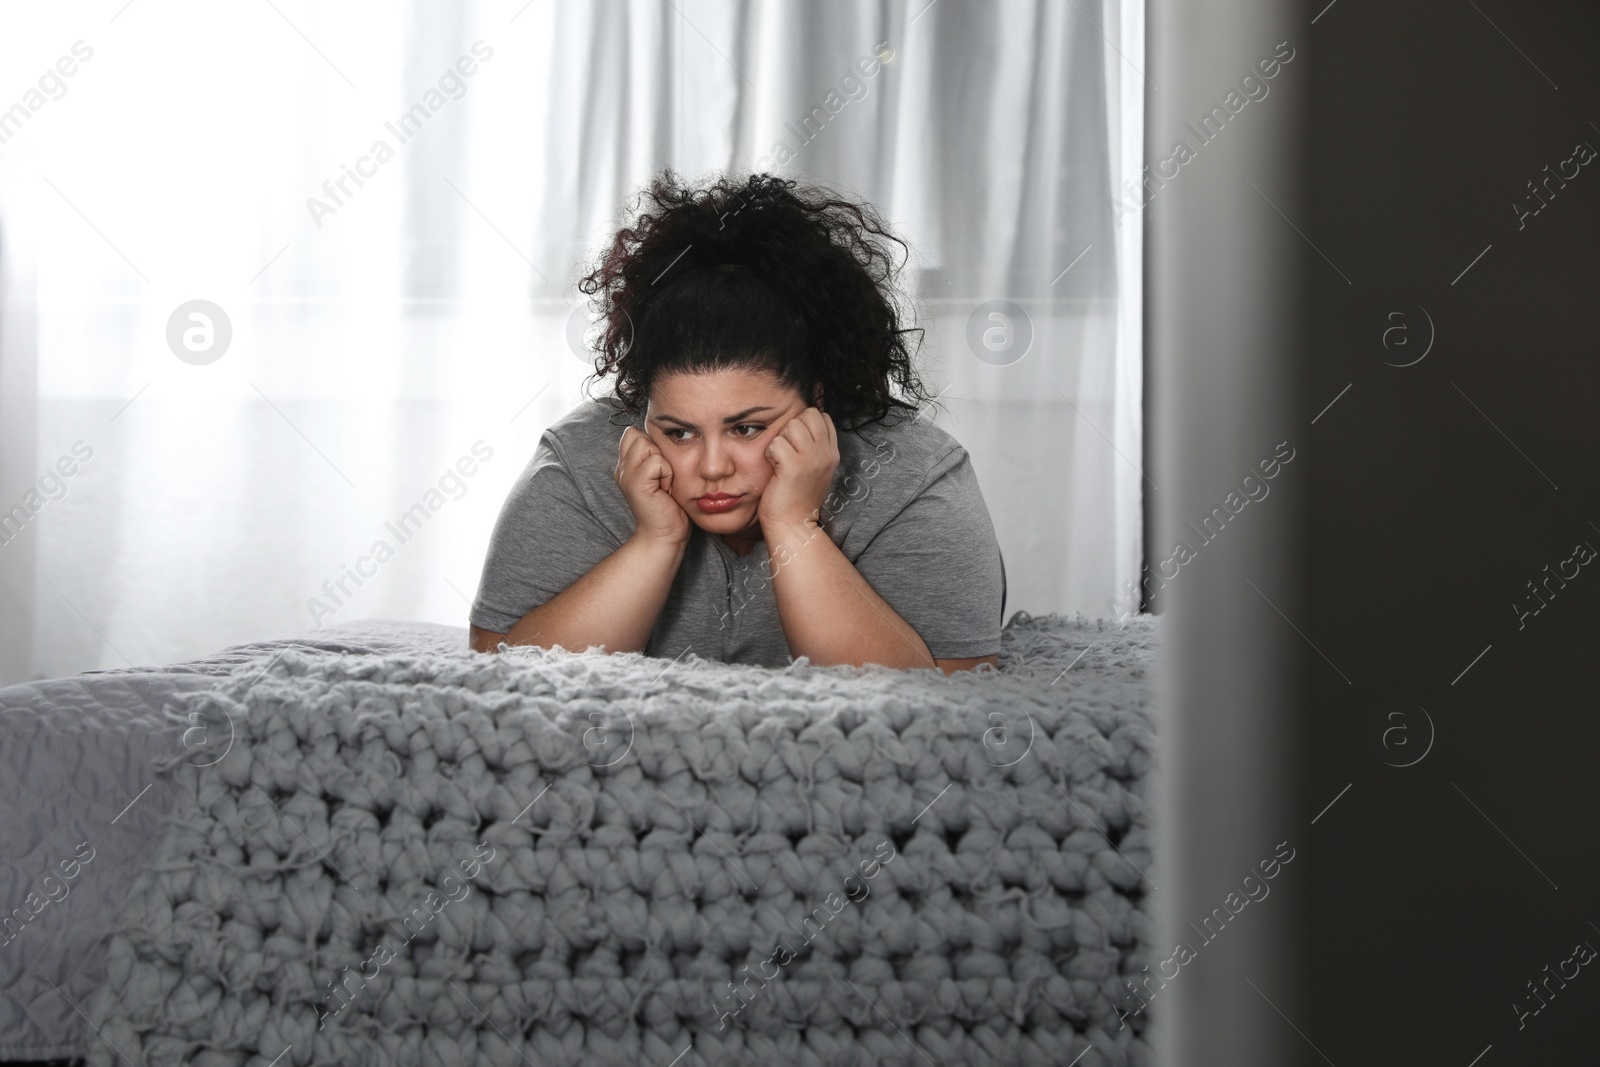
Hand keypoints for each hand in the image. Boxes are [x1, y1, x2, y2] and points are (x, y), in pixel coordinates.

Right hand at [616, 427, 689, 545]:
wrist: (664, 535)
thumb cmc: (668, 507)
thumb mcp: (661, 475)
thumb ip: (655, 456)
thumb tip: (664, 435)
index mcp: (626, 465)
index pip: (632, 433)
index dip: (650, 444)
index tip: (658, 470)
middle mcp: (622, 468)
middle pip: (639, 435)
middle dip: (657, 452)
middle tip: (661, 478)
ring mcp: (626, 475)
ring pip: (648, 445)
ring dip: (663, 463)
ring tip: (663, 483)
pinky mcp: (636, 483)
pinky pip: (656, 461)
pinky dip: (666, 473)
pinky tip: (664, 490)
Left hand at [757, 407, 838, 531]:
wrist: (793, 525)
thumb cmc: (796, 496)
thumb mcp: (814, 467)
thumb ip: (813, 445)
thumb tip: (799, 422)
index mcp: (832, 452)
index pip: (821, 416)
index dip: (804, 425)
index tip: (797, 447)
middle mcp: (826, 453)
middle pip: (808, 414)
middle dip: (792, 428)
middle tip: (787, 452)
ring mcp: (812, 459)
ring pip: (792, 425)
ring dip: (780, 440)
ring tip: (780, 460)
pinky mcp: (794, 467)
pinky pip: (776, 442)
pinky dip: (770, 453)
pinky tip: (774, 468)